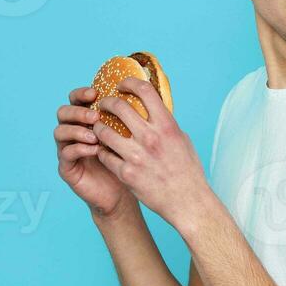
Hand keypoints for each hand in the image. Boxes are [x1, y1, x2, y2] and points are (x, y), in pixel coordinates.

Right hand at [55, 86, 135, 218]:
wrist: (125, 194)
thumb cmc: (131, 163)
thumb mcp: (135, 137)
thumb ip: (134, 117)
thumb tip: (149, 92)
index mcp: (89, 121)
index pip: (78, 100)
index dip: (82, 94)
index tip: (95, 93)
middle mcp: (75, 132)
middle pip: (63, 112)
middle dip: (78, 111)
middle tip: (95, 116)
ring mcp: (68, 149)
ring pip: (60, 131)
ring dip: (76, 130)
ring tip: (95, 135)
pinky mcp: (67, 168)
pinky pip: (66, 154)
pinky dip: (78, 149)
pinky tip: (94, 149)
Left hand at [91, 78, 210, 231]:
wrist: (187, 202)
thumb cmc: (187, 171)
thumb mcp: (182, 140)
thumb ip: (165, 124)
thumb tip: (153, 108)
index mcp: (167, 126)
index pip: (144, 91)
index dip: (128, 83)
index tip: (121, 86)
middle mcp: (150, 138)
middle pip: (117, 106)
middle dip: (106, 103)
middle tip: (102, 105)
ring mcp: (136, 156)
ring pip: (102, 131)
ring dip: (98, 128)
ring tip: (100, 129)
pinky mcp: (126, 173)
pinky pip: (104, 155)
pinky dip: (102, 151)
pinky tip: (105, 152)